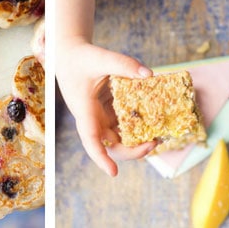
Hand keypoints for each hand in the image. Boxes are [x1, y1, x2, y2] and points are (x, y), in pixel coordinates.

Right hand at [56, 38, 157, 175]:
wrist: (70, 55)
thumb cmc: (81, 58)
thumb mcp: (101, 58)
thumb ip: (124, 64)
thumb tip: (149, 75)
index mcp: (85, 111)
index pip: (91, 140)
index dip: (101, 158)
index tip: (114, 172)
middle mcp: (93, 119)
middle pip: (111, 145)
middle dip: (133, 150)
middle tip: (153, 143)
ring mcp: (101, 116)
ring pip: (120, 137)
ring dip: (137, 139)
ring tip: (158, 134)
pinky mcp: (109, 110)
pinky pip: (124, 122)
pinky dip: (137, 123)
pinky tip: (153, 116)